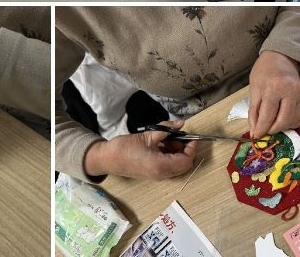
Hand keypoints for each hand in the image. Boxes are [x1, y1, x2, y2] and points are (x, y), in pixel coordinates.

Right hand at [83, 120, 197, 179]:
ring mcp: (157, 175)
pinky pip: (168, 165)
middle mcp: (162, 174)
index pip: (187, 160)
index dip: (191, 148)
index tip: (189, 136)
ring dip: (175, 150)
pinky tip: (160, 143)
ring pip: (176, 164)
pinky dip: (169, 154)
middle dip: (183, 148)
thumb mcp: (148, 135)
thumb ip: (166, 129)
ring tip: (165, 138)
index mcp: (161, 166)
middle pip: (184, 164)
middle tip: (175, 135)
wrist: (108, 158)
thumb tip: (181, 123)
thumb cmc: (125, 148)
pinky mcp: (153, 173)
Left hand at [248, 50, 299, 137]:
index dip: (262, 128)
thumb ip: (254, 110)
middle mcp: (290, 92)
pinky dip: (294, 123)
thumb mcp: (254, 88)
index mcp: (274, 88)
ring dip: (283, 127)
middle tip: (265, 130)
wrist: (280, 59)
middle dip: (273, 130)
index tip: (256, 136)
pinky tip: (285, 120)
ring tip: (273, 124)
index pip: (268, 115)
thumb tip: (254, 130)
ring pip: (294, 121)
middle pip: (284, 120)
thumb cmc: (264, 72)